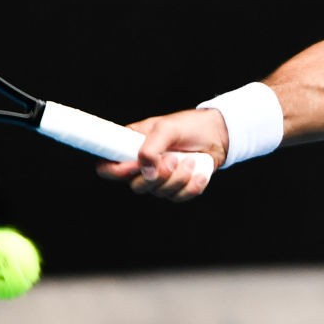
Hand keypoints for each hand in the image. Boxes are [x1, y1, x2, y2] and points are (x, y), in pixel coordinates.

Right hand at [95, 108, 226, 202]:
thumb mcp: (167, 129)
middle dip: (158, 176)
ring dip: (178, 178)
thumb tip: (146, 171)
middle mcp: (141, 165)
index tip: (137, 165)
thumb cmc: (188, 126)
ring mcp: (158, 178)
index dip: (117, 172)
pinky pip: (178, 197)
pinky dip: (191, 186)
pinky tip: (199, 172)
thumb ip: (151, 148)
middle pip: (136, 186)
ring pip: (159, 193)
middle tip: (173, 158)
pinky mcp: (176, 187)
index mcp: (130, 147)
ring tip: (190, 160)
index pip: (107, 167)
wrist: (217, 135)